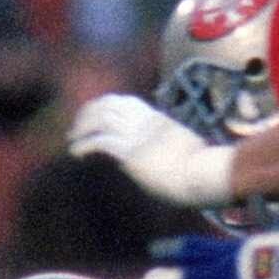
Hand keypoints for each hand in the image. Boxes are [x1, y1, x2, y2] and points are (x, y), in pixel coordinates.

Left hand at [69, 93, 237, 208]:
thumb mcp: (187, 152)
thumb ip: (170, 149)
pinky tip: (76, 154)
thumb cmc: (202, 172)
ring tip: (72, 141)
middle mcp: (146, 124)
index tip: (94, 115)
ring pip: (101, 119)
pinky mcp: (133, 154)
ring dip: (82, 129)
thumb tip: (163, 159)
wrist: (206, 176)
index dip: (106, 105)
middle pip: (110, 104)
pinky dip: (84, 145)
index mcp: (159, 121)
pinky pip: (100, 142)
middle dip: (88, 113)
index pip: (126, 102)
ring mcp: (139, 137)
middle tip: (76, 128)